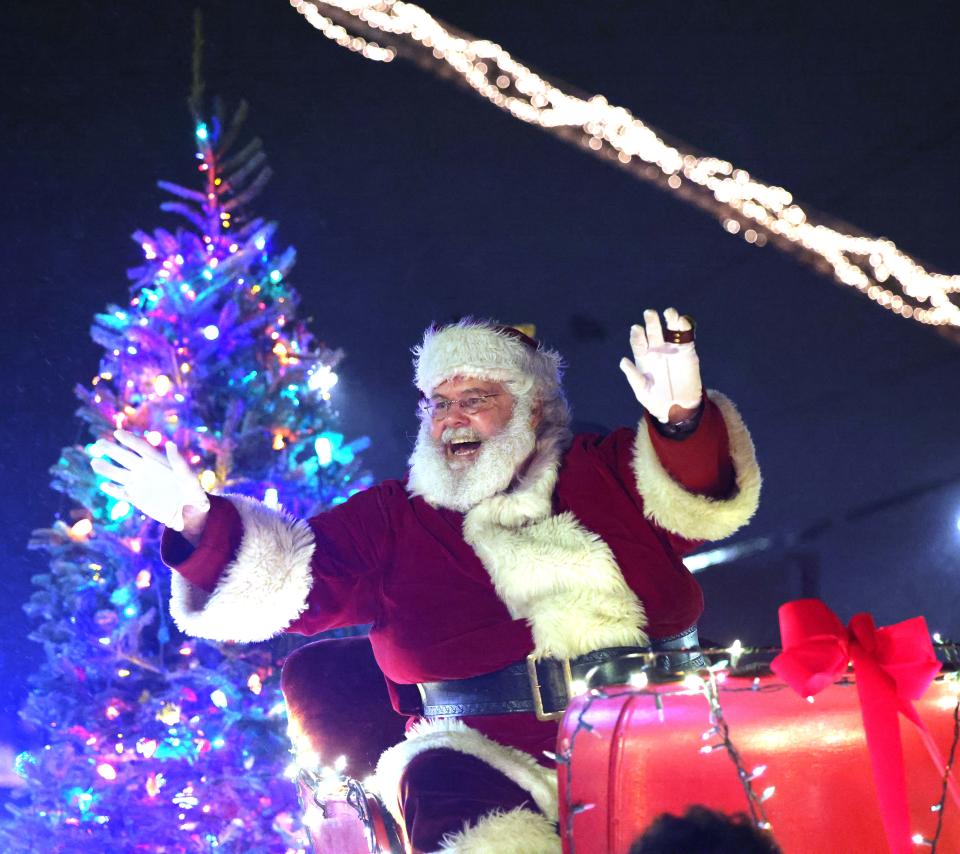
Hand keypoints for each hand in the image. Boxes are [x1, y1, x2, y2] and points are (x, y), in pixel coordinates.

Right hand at [90, 430, 209, 534]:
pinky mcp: (137, 499)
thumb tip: (170, 444)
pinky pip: (122, 493)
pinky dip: (114, 490)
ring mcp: (140, 484)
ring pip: (119, 474)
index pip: (142, 448)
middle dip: (112, 450)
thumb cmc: (195, 495)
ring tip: (94, 462)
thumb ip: (180, 463)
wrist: (191, 516)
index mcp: (159, 462)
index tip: (117, 433)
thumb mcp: (191, 480)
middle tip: (98, 443)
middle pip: (126, 457)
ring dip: (107, 469)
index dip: (130, 440)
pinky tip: (104, 486)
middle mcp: (146, 470)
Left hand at [619, 308, 702, 423]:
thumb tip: (623, 361)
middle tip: (649, 313)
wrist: (679, 408)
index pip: (639, 343)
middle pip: (653, 332)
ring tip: (669, 313)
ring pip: (671, 329)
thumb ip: (634, 377)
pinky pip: (687, 336)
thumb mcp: (643, 392)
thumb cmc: (657, 401)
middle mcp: (657, 350)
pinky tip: (682, 321)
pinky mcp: (688, 351)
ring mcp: (673, 349)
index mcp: (644, 358)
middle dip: (651, 322)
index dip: (637, 336)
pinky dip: (685, 326)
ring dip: (670, 319)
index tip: (637, 329)